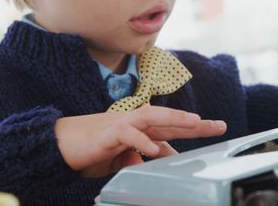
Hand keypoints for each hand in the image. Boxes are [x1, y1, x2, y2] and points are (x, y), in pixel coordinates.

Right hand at [54, 105, 226, 176]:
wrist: (58, 144)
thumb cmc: (89, 149)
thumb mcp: (119, 159)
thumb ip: (136, 157)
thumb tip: (153, 159)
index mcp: (138, 129)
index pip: (169, 128)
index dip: (191, 130)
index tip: (213, 131)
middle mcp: (133, 122)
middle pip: (168, 120)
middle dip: (195, 123)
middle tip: (220, 125)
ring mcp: (121, 124)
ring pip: (152, 117)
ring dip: (175, 120)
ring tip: (196, 124)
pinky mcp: (107, 133)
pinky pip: (128, 134)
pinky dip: (142, 141)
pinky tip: (156, 149)